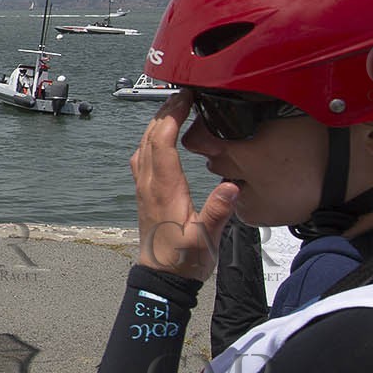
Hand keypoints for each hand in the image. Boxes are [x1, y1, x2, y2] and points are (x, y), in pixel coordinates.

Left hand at [130, 91, 238, 279]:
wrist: (162, 278)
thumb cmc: (184, 261)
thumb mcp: (207, 239)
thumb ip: (218, 212)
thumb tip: (231, 186)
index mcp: (165, 190)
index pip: (162, 142)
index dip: (171, 116)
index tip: (185, 98)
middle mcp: (150, 184)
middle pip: (149, 137)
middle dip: (164, 111)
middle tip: (183, 94)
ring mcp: (144, 188)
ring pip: (143, 146)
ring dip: (156, 123)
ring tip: (174, 108)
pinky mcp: (144, 194)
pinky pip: (141, 158)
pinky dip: (150, 140)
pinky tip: (161, 137)